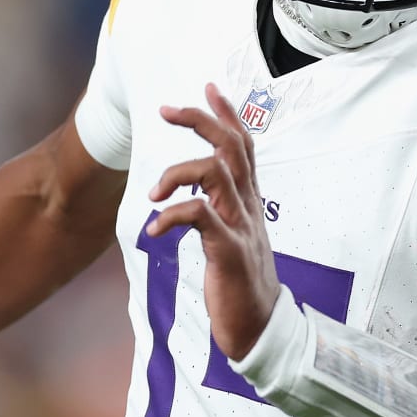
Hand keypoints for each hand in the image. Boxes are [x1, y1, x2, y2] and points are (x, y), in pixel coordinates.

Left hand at [148, 82, 282, 361]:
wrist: (262, 329)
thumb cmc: (242, 284)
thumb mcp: (234, 238)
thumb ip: (222, 211)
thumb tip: (199, 195)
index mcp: (249, 201)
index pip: (243, 145)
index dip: (227, 113)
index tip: (208, 88)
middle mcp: (248, 206)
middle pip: (230, 146)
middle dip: (199, 120)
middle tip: (166, 110)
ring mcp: (241, 227)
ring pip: (215, 172)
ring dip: (176, 173)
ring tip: (154, 194)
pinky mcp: (229, 251)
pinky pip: (201, 217)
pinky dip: (173, 216)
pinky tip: (156, 229)